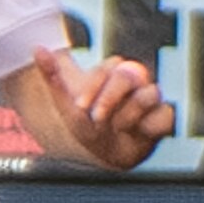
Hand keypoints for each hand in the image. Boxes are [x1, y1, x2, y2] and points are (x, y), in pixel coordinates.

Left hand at [33, 46, 172, 168]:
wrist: (106, 155)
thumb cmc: (87, 124)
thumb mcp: (66, 103)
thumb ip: (52, 75)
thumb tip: (37, 47)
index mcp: (112, 73)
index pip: (107, 68)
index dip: (93, 87)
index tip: (80, 106)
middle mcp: (135, 81)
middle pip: (129, 75)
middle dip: (109, 98)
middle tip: (97, 118)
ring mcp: (150, 98)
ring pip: (149, 94)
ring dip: (127, 117)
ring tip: (117, 128)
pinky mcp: (164, 117)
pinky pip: (165, 116)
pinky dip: (149, 127)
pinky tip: (138, 133)